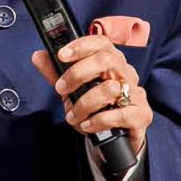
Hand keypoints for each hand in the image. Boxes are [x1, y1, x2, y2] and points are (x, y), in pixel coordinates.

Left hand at [30, 35, 151, 154]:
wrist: (115, 138)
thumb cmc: (95, 107)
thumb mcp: (72, 89)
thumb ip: (55, 73)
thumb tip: (38, 55)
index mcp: (112, 61)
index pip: (101, 42)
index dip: (81, 45)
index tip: (61, 55)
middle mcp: (126, 73)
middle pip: (106, 60)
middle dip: (77, 74)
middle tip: (60, 89)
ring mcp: (137, 93)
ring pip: (110, 89)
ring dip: (85, 104)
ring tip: (73, 116)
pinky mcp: (142, 114)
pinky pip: (120, 114)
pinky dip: (98, 121)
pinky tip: (87, 125)